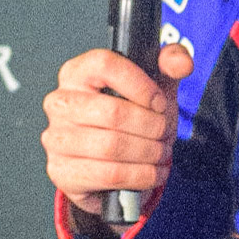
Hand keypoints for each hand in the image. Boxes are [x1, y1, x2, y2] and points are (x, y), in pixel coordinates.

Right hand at [41, 44, 192, 217]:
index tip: (159, 102)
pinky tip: (152, 172)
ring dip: (148, 153)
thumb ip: (171, 63)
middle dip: (151, 126)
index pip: (105, 65)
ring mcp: (57, 138)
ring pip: (112, 146)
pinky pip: (109, 175)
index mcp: (77, 72)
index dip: (140, 84)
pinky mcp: (62, 171)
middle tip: (165, 133)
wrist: (110, 159)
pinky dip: (141, 176)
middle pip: (113, 112)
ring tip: (161, 152)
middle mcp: (60, 102)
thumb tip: (181, 63)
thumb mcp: (154, 83)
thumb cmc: (129, 114)